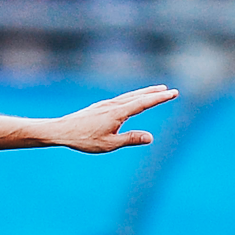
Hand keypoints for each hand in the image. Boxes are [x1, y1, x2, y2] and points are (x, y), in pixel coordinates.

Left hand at [48, 85, 177, 152]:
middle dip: (153, 93)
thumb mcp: (109, 144)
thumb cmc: (83, 139)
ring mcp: (104, 105)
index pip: (144, 103)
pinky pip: (119, 100)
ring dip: (142, 93)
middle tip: (168, 90)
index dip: (160, 98)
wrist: (60, 130)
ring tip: (153, 92)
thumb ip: (130, 139)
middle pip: (137, 96)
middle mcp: (113, 105)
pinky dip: (130, 97)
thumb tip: (150, 137)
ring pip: (128, 97)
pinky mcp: (98, 107)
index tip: (174, 93)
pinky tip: (128, 102)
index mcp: (118, 113)